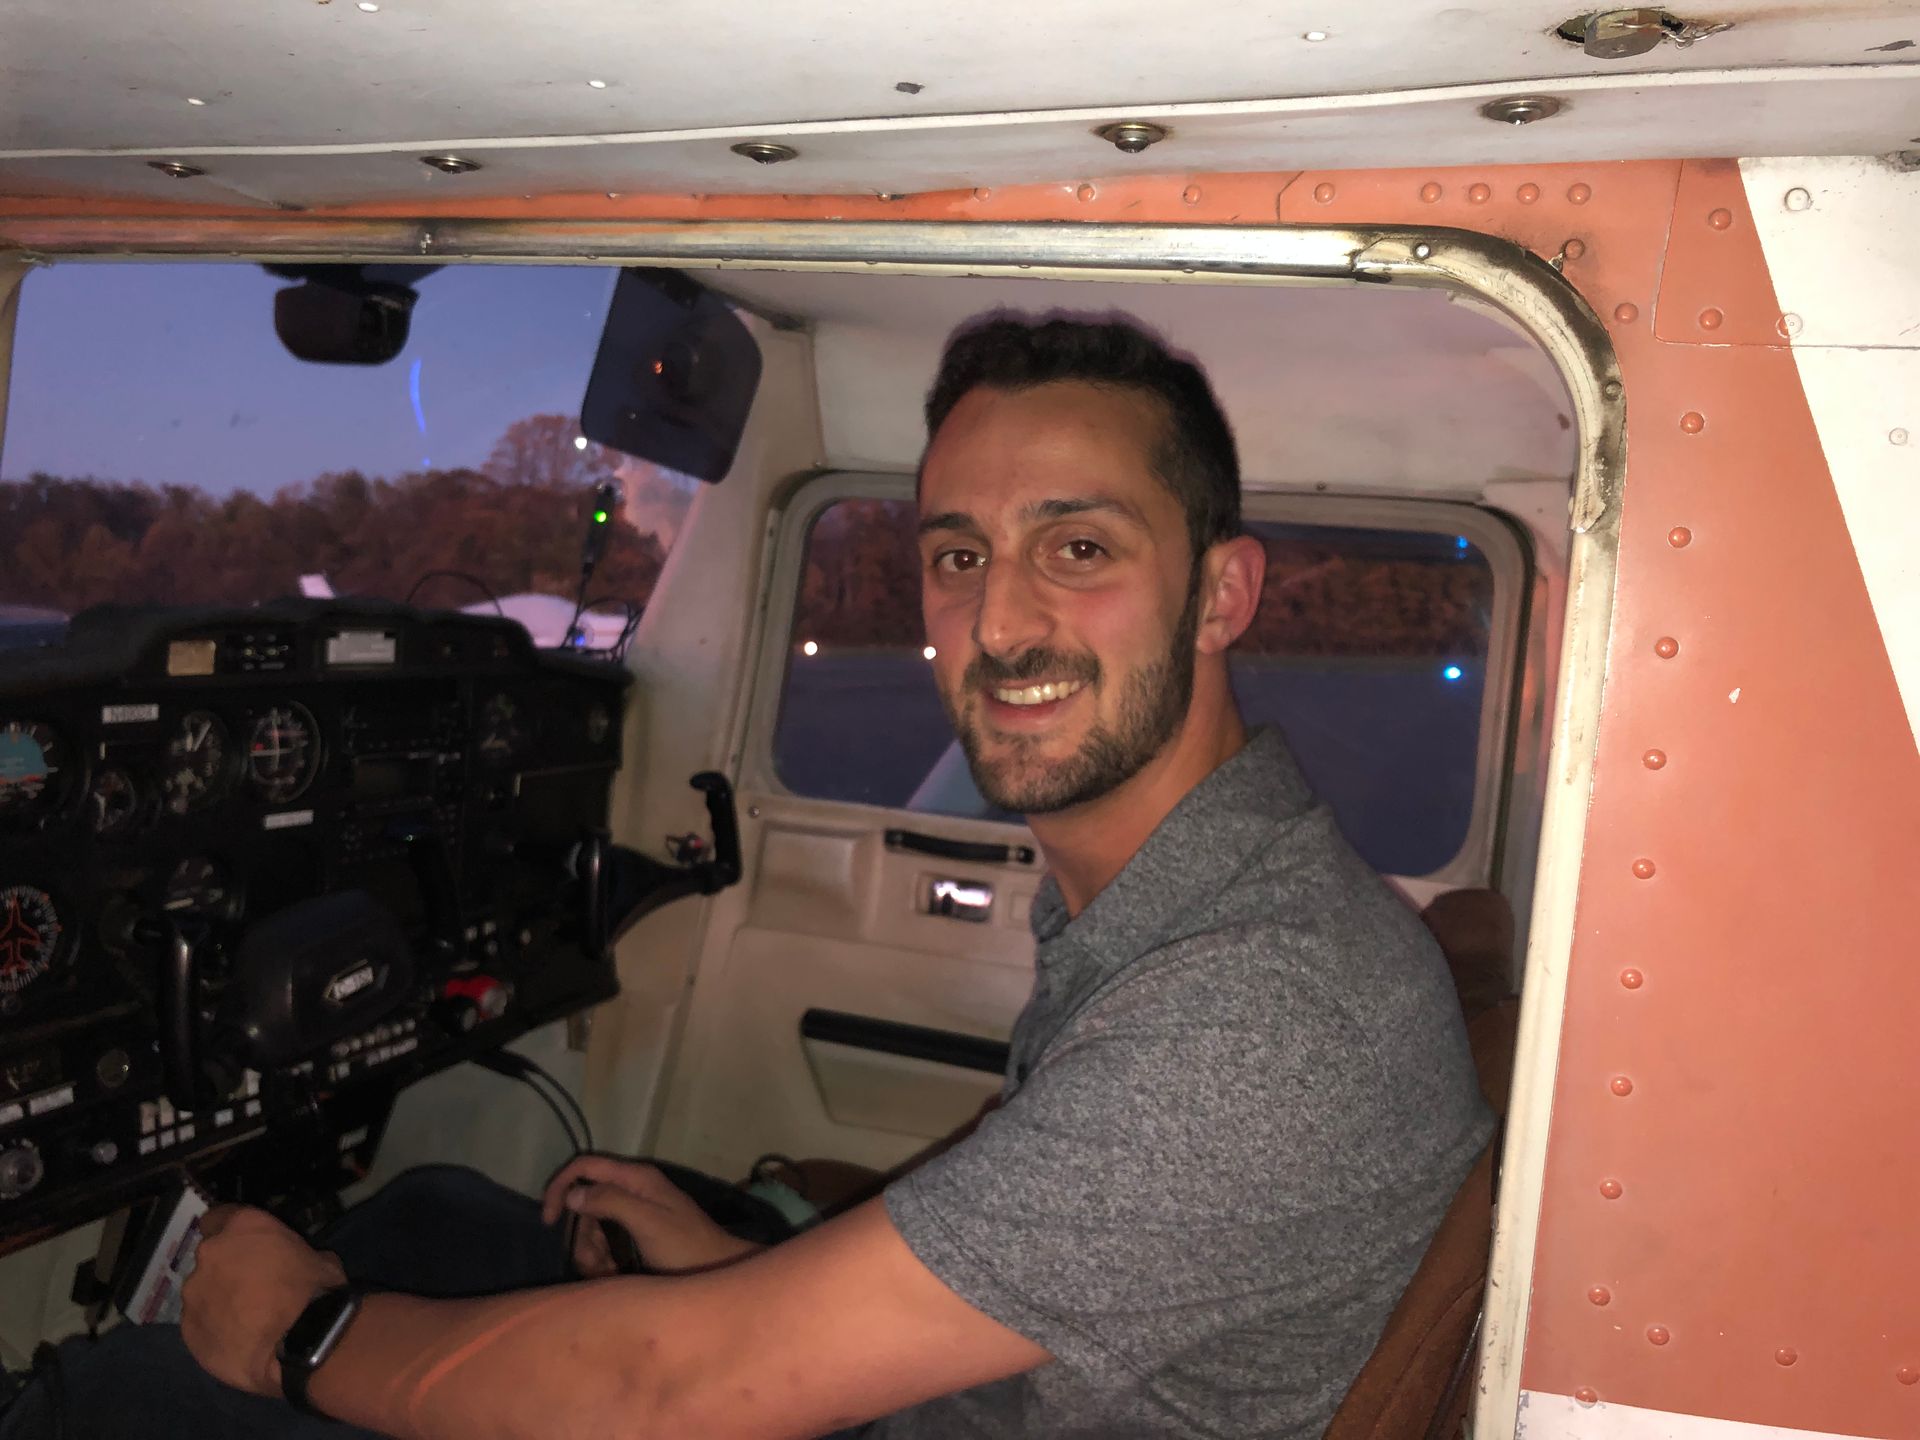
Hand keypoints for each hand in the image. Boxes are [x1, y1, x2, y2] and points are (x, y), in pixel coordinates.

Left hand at [181, 1205, 346, 1397]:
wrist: (301, 1342)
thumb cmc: (315, 1291)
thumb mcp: (320, 1260)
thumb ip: (296, 1254)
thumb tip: (298, 1264)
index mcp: (242, 1226)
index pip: (217, 1216)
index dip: (227, 1230)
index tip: (241, 1245)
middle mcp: (211, 1254)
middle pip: (210, 1257)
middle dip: (225, 1269)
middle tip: (251, 1287)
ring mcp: (195, 1293)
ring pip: (202, 1292)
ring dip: (218, 1300)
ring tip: (243, 1321)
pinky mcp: (189, 1329)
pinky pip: (199, 1324)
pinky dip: (213, 1329)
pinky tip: (236, 1341)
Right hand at [540, 1156, 762, 1275]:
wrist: (718, 1273)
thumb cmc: (687, 1247)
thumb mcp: (648, 1222)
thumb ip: (612, 1201)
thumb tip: (573, 1193)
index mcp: (636, 1178)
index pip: (585, 1166)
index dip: (561, 1187)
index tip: (548, 1220)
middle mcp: (633, 1189)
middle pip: (585, 1204)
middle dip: (583, 1236)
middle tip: (598, 1262)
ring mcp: (635, 1212)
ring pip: (592, 1228)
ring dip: (593, 1253)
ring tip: (612, 1271)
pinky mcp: (637, 1234)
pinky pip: (605, 1243)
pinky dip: (604, 1261)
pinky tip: (616, 1275)